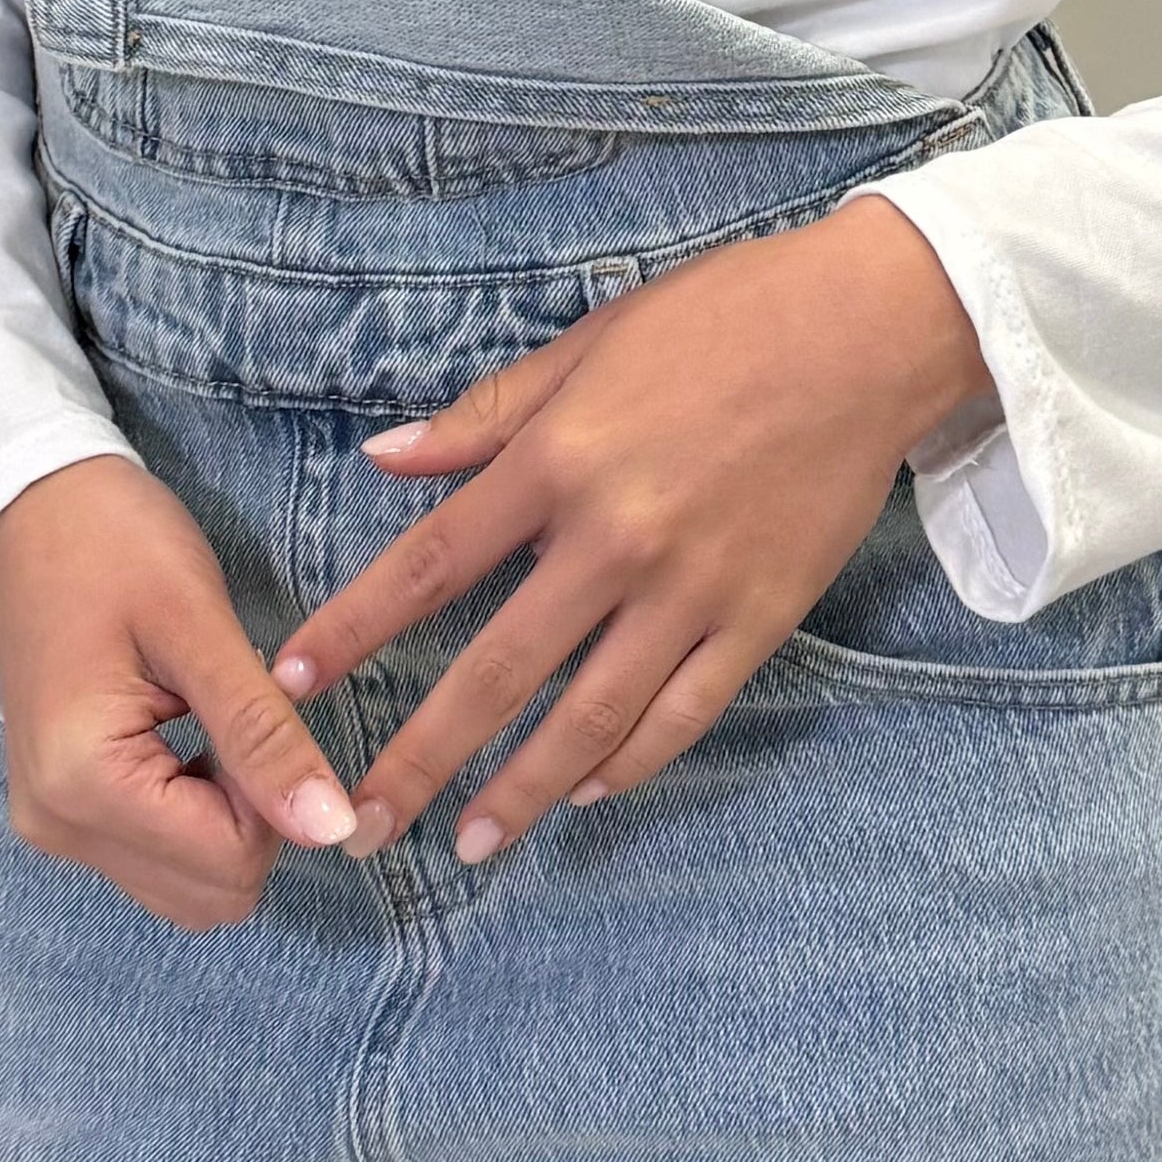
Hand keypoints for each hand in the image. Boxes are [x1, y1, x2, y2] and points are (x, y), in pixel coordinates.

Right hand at [0, 453, 358, 931]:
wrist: (32, 504)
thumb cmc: (114, 543)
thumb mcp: (201, 628)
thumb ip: (265, 736)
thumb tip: (332, 831)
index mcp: (84, 782)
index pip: (233, 861)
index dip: (277, 794)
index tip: (256, 707)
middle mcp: (57, 825)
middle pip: (214, 893)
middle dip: (254, 816)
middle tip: (234, 714)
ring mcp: (52, 825)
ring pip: (189, 888)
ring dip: (226, 819)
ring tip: (205, 719)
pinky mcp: (61, 811)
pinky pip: (157, 858)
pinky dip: (194, 814)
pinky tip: (183, 736)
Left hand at [272, 201, 993, 866]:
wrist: (867, 330)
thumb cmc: (723, 318)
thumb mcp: (591, 343)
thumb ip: (488, 415)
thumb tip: (386, 458)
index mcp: (559, 461)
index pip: (431, 563)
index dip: (356, 627)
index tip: (294, 680)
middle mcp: (616, 538)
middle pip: (497, 670)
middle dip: (422, 755)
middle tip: (364, 823)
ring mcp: (692, 588)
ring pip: (590, 717)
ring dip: (523, 789)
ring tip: (471, 842)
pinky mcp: (760, 618)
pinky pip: (683, 714)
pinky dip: (630, 762)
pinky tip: (587, 793)